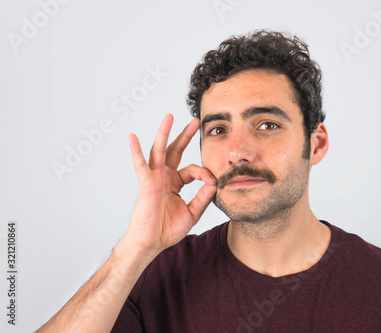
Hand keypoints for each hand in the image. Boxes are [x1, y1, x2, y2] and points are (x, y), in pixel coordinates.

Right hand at [123, 114, 216, 258]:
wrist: (152, 243)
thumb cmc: (168, 229)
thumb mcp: (192, 212)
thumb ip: (203, 197)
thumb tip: (215, 183)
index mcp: (176, 182)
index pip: (193, 169)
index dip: (205, 173)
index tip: (213, 182)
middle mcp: (165, 177)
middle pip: (175, 150)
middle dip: (185, 135)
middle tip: (195, 121)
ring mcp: (154, 178)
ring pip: (159, 151)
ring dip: (164, 133)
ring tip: (169, 116)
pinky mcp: (146, 184)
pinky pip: (140, 165)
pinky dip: (136, 151)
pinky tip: (132, 137)